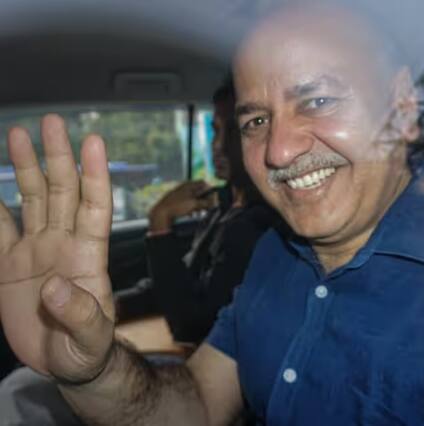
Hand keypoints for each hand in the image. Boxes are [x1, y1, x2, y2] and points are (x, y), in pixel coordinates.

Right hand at [0, 115, 114, 383]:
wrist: (66, 362)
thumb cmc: (87, 347)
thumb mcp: (91, 336)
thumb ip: (79, 313)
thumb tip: (56, 285)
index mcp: (87, 255)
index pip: (94, 206)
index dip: (94, 174)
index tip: (93, 141)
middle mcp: (63, 243)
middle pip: (62, 191)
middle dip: (57, 156)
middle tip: (52, 122)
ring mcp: (37, 250)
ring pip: (32, 199)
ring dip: (27, 168)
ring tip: (19, 134)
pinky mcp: (12, 264)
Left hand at [148, 180, 216, 233]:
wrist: (161, 213)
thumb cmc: (177, 206)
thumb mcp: (194, 204)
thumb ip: (205, 202)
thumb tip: (213, 202)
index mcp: (188, 185)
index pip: (203, 183)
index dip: (209, 190)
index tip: (212, 198)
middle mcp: (183, 187)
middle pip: (198, 191)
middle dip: (203, 199)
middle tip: (207, 206)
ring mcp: (178, 194)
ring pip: (192, 198)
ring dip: (197, 204)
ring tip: (198, 211)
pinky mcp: (175, 201)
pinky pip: (186, 203)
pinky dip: (190, 207)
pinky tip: (190, 214)